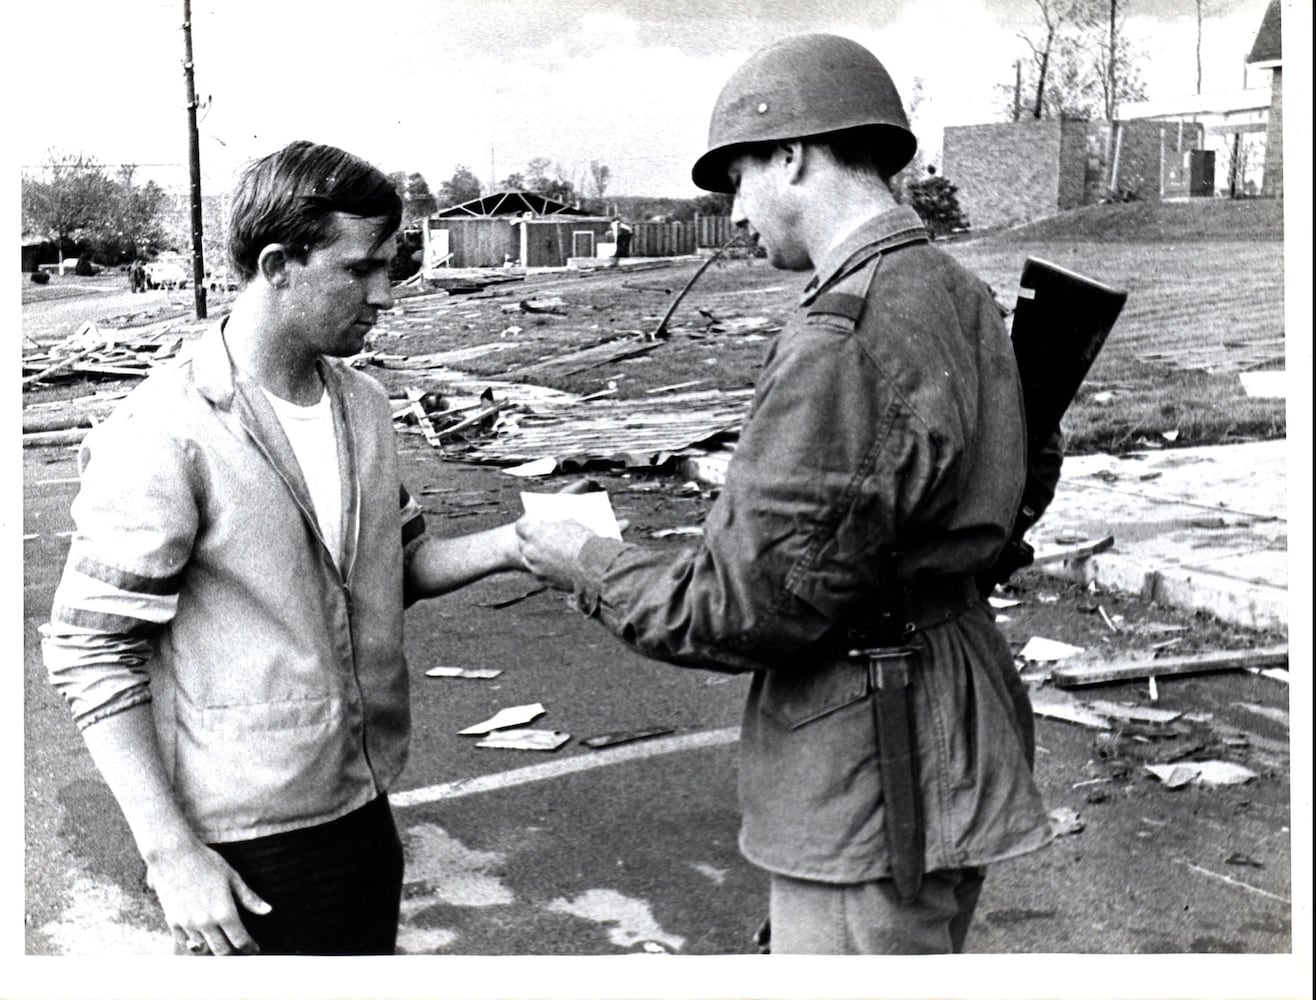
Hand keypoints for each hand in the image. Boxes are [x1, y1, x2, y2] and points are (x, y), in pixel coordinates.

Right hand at [145, 839, 270, 954]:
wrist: (173, 855)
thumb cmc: (206, 862)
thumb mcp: (232, 877)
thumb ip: (249, 898)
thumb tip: (267, 910)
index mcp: (224, 911)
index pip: (240, 939)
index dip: (249, 947)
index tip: (252, 949)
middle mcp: (206, 922)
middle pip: (222, 950)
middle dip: (233, 952)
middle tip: (238, 949)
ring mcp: (187, 923)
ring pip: (203, 949)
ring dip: (213, 950)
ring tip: (221, 945)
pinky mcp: (172, 922)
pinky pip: (185, 943)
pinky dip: (195, 945)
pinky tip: (201, 941)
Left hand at [515, 518, 596, 589]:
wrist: (595, 566)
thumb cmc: (584, 541)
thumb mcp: (570, 523)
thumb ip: (555, 524)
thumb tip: (552, 524)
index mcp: (534, 534)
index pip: (520, 526)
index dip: (527, 524)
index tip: (532, 523)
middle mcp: (530, 551)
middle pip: (523, 544)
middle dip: (530, 540)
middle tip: (540, 537)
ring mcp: (536, 568)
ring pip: (530, 560)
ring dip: (536, 555)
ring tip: (548, 552)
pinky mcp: (545, 580)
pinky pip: (540, 572)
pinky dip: (546, 568)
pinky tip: (556, 564)